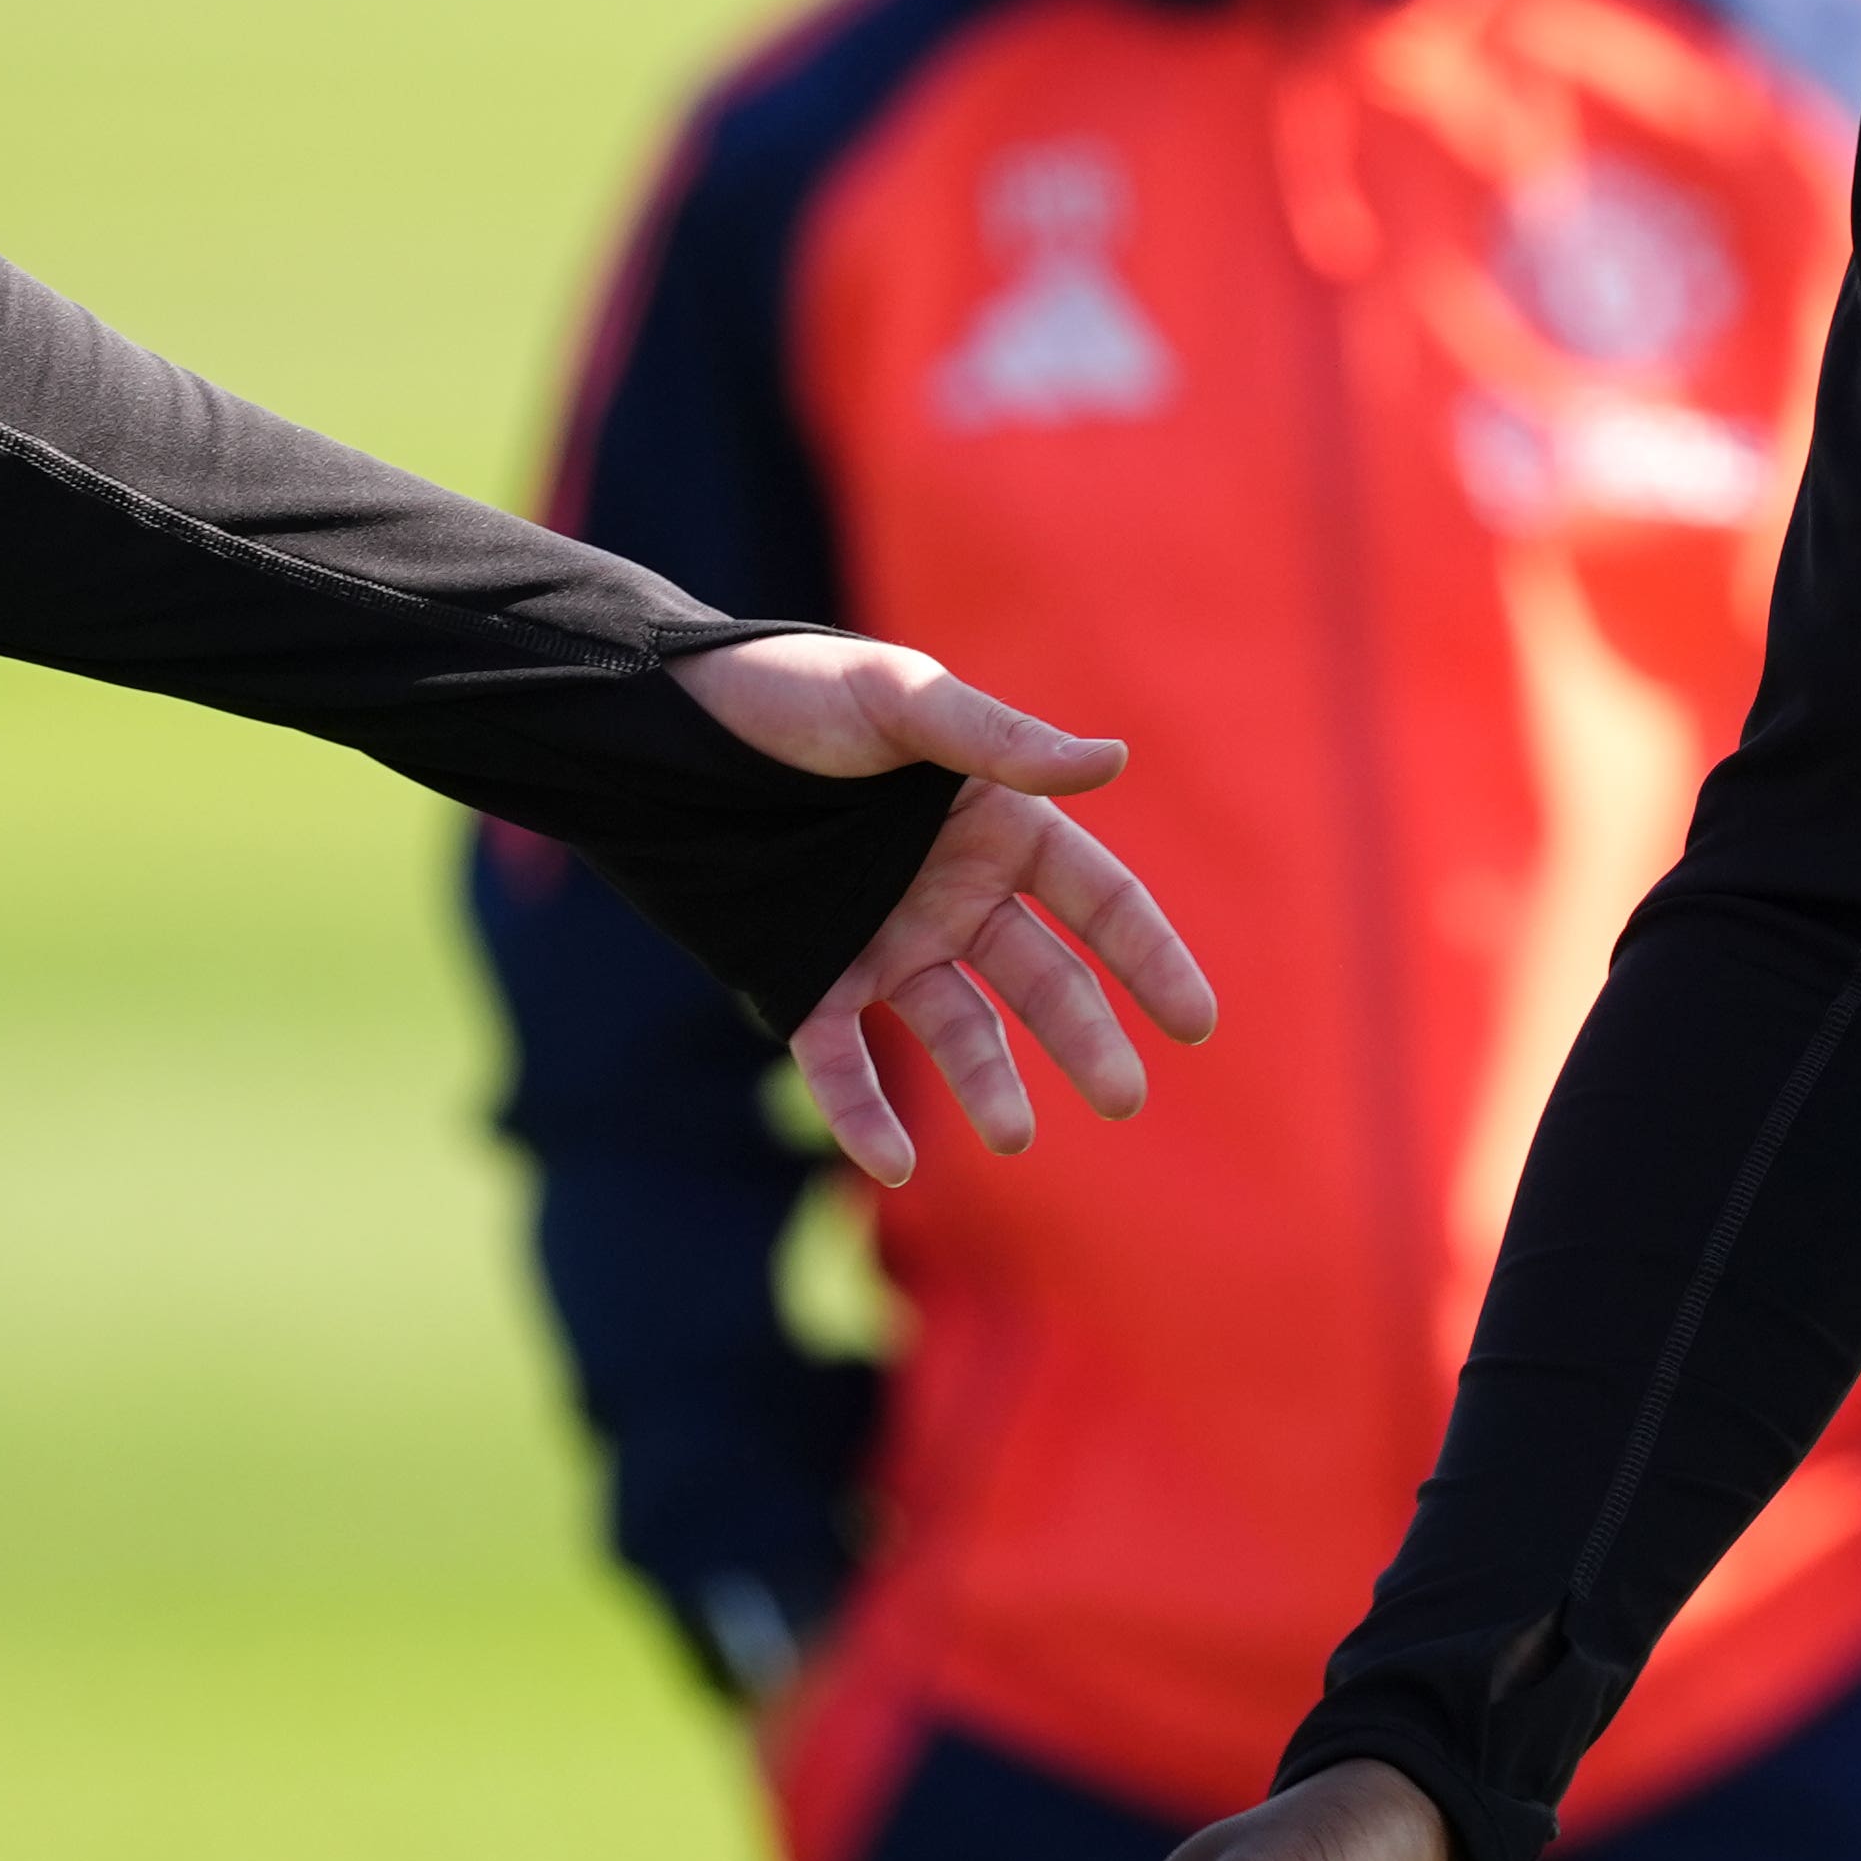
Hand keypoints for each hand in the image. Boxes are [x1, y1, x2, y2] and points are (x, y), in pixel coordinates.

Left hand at [671, 632, 1216, 1186]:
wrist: (665, 730)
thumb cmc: (794, 696)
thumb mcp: (902, 701)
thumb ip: (1000, 741)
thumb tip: (1111, 762)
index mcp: (998, 826)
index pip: (1101, 903)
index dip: (1152, 958)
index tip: (1196, 1021)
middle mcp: (954, 895)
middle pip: (1046, 980)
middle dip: (1089, 1040)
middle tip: (1124, 1099)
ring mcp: (884, 942)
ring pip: (959, 1031)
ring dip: (990, 1085)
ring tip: (1014, 1138)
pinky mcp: (806, 979)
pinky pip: (843, 1062)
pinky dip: (864, 1116)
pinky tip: (891, 1164)